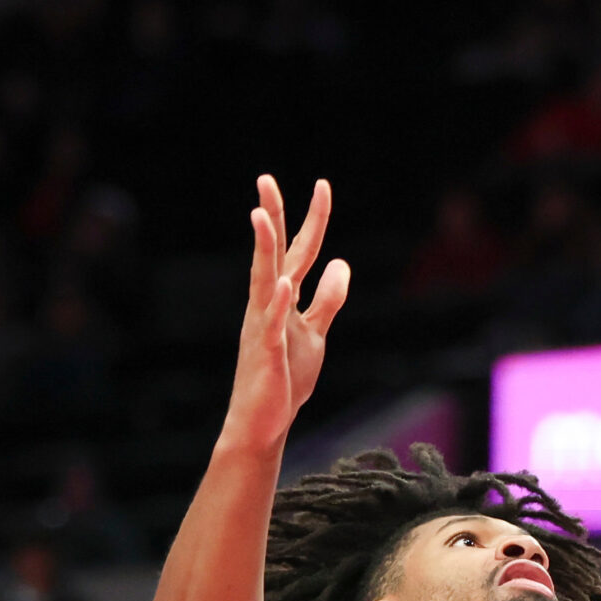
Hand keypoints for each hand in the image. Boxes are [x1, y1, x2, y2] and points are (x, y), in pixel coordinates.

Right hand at [222, 176, 349, 449]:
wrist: (264, 422)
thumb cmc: (285, 377)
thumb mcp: (315, 332)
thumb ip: (327, 299)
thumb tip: (340, 261)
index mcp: (281, 298)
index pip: (299, 251)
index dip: (313, 219)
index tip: (321, 184)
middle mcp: (267, 305)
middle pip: (273, 253)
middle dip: (273, 216)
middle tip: (266, 178)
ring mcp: (263, 327)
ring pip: (263, 280)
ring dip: (263, 249)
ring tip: (261, 215)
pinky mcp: (266, 354)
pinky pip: (270, 325)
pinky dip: (276, 304)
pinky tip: (282, 284)